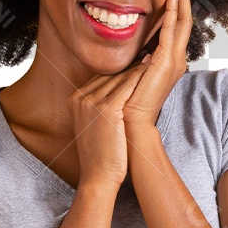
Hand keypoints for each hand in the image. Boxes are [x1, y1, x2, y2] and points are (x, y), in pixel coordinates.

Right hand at [67, 53, 153, 190]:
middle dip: (129, 64)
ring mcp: (91, 102)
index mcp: (74, 99)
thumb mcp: (92, 124)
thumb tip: (115, 91)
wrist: (98, 176)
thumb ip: (97, 105)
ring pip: (120, 77)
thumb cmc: (100, 154)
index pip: (101, 77)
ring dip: (137, 66)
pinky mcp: (107, 108)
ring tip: (153, 54)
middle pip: (110, 74)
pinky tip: (151, 66)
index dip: (120, 69)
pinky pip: (128, 85)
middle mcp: (80, 97)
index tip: (135, 59)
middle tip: (147, 50)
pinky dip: (140, 75)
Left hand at [121, 0, 191, 135]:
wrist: (132, 124)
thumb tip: (138, 56)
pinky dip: (173, 12)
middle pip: (184, 22)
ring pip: (182, 23)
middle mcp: (176, 60)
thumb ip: (139, 64)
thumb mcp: (135, 78)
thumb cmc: (129, 105)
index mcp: (169, 64)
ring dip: (182, 0)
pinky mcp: (166, 62)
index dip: (176, 9)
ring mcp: (174, 61)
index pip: (175, 30)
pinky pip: (172, 31)